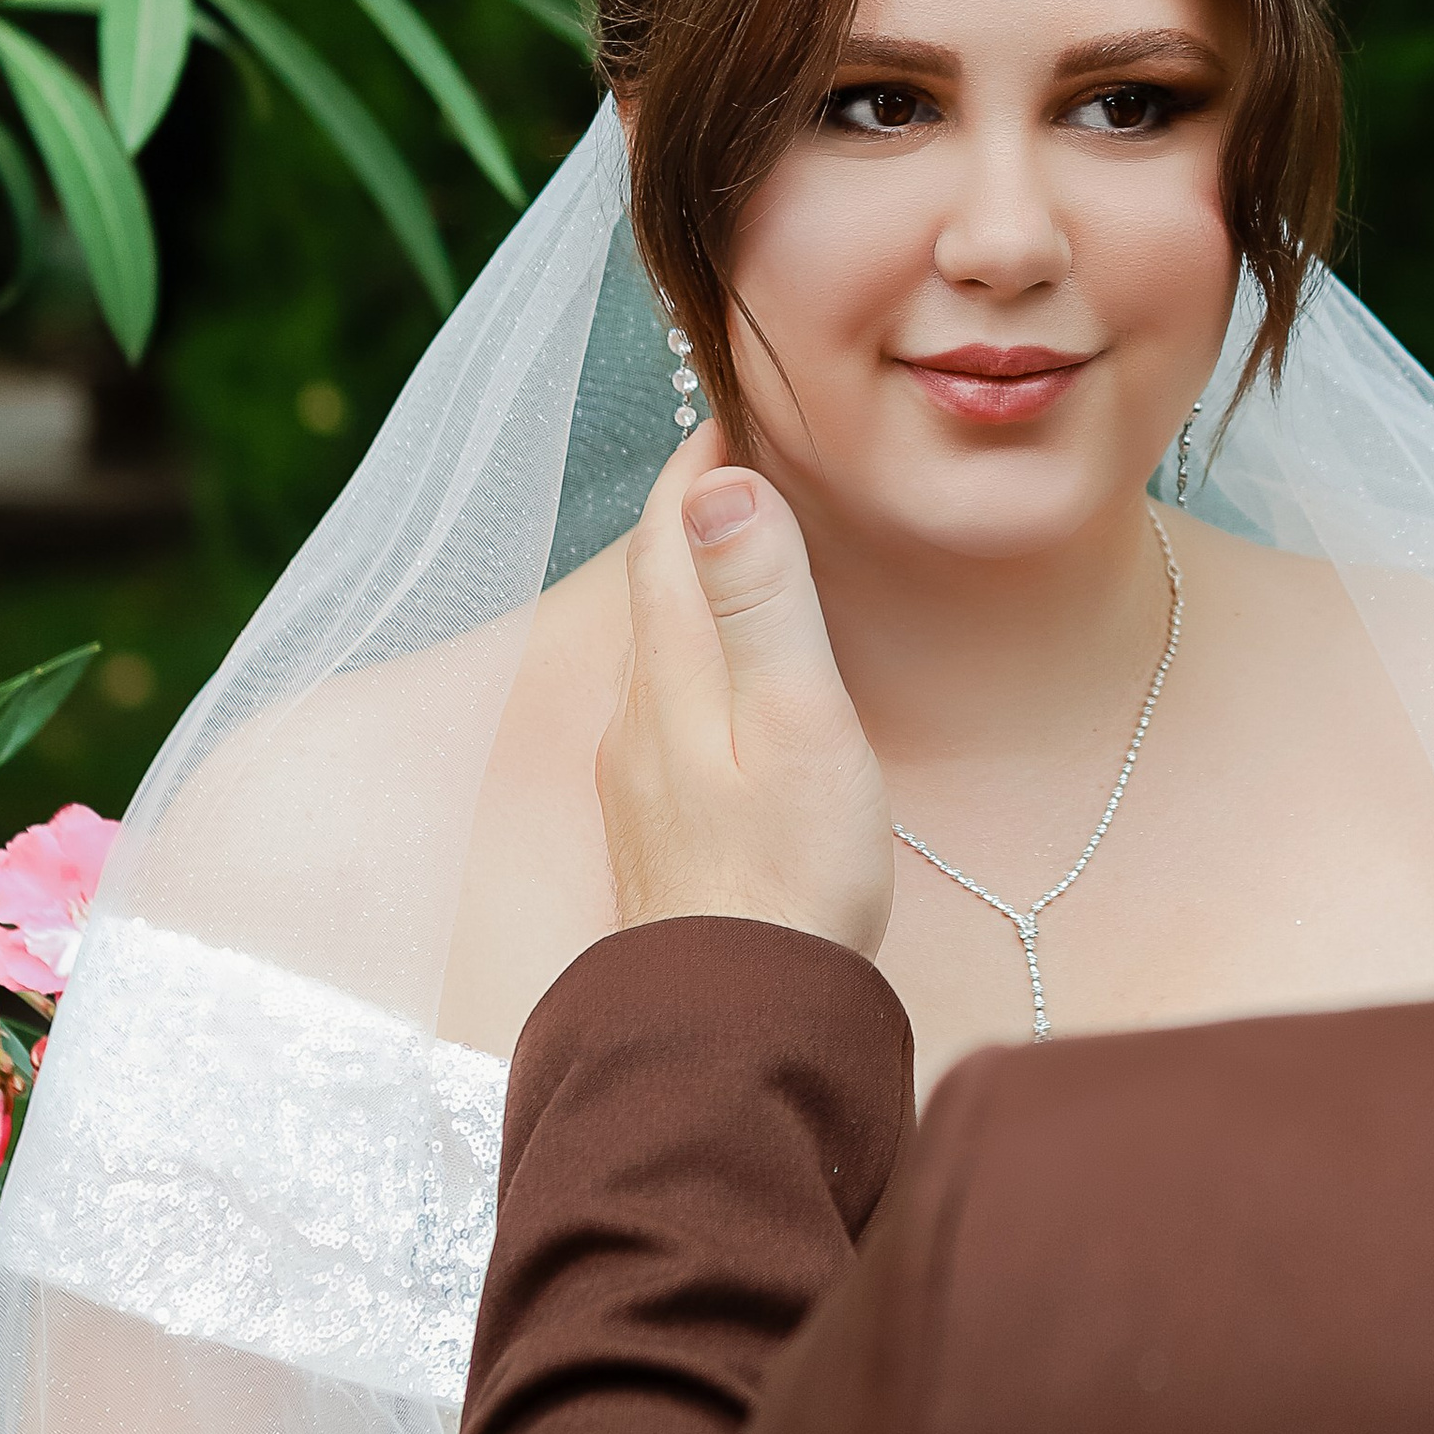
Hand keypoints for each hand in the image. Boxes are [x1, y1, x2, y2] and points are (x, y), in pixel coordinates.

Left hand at [596, 425, 894, 955]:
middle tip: (743, 458)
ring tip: (744, 553)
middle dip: (692, 513)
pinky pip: (669, 707)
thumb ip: (762, 603)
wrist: (737, 1026)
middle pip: (654, 584)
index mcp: (672, 675)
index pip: (666, 535)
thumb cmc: (787, 880)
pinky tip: (734, 687)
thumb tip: (719, 486)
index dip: (697, 464)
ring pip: (658, 648)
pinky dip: (700, 658)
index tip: (734, 408)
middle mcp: (637, 717)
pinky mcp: (658, 827)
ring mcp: (640, 777)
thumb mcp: (795, 723)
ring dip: (693, 586)